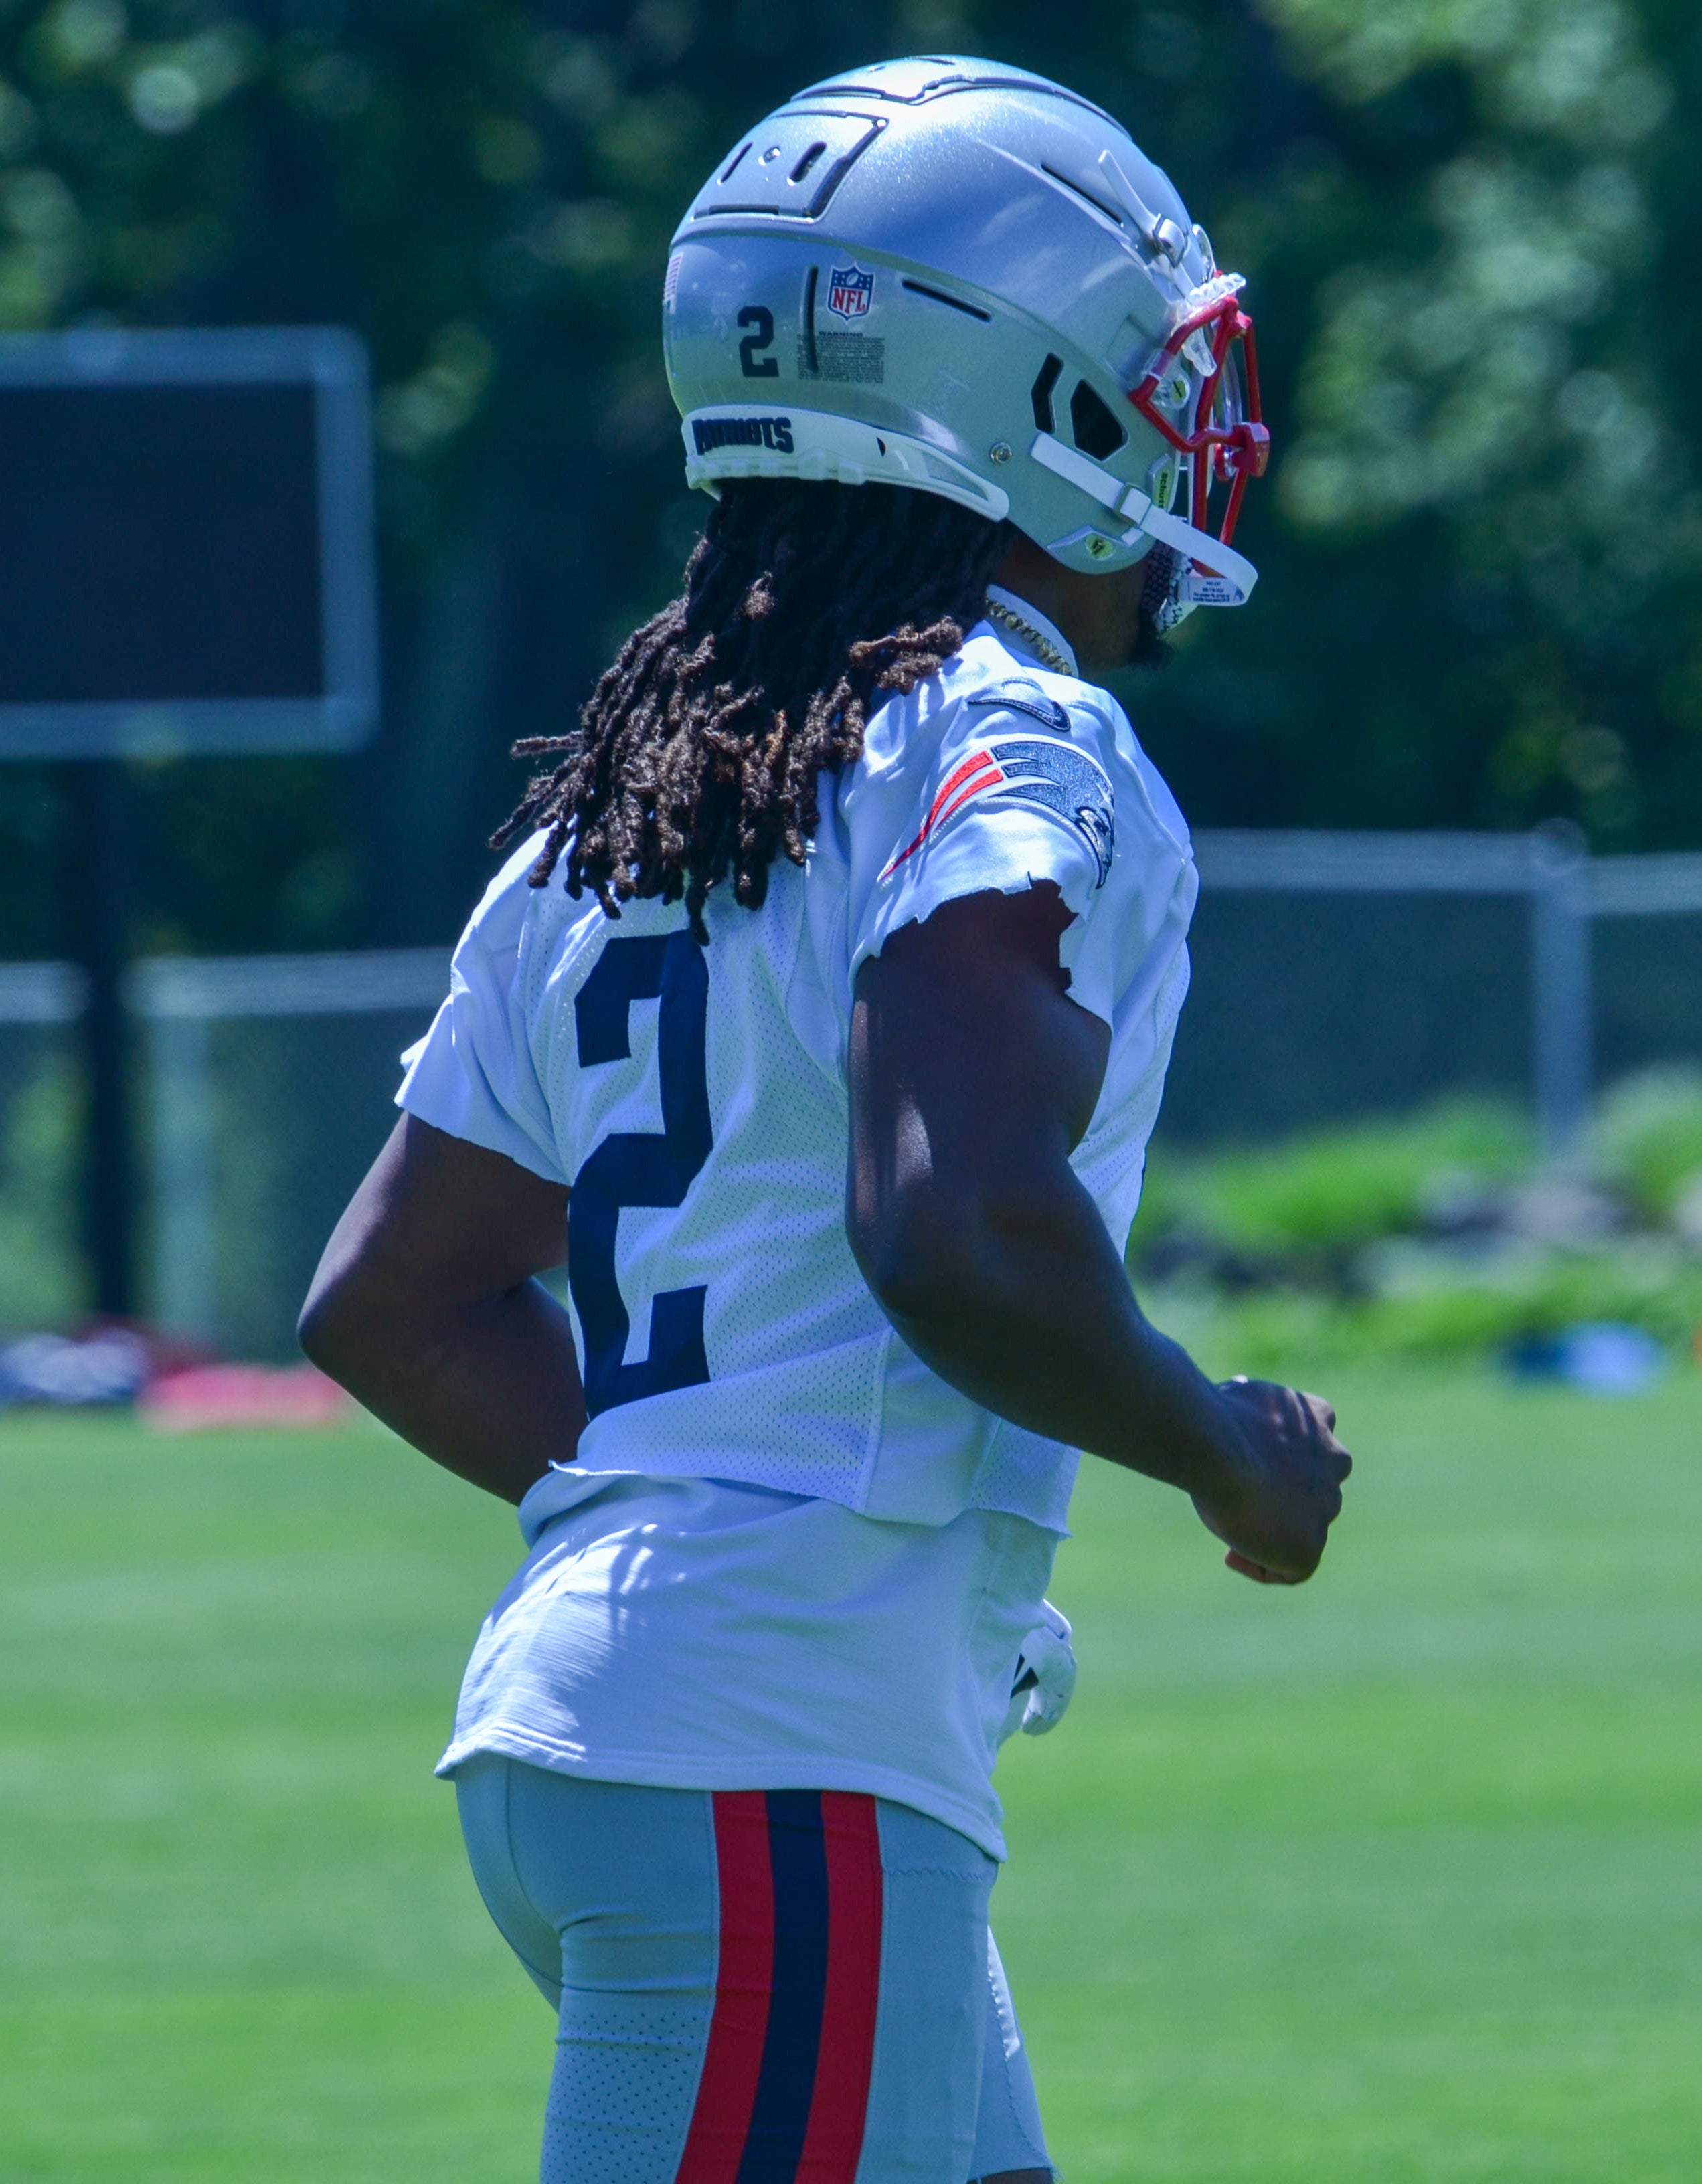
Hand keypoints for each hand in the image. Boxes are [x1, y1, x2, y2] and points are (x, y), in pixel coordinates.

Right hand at [1191, 1377, 1350, 1585]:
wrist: (1217, 1447)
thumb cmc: (1214, 1418)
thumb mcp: (1235, 1398)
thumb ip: (1247, 1411)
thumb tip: (1236, 1391)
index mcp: (1316, 1417)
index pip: (1314, 1443)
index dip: (1284, 1457)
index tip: (1248, 1464)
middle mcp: (1333, 1459)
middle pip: (1315, 1489)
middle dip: (1283, 1497)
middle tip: (1242, 1502)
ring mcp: (1326, 1504)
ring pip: (1309, 1529)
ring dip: (1276, 1532)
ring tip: (1235, 1529)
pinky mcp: (1310, 1545)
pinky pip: (1295, 1569)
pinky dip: (1263, 1567)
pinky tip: (1232, 1555)